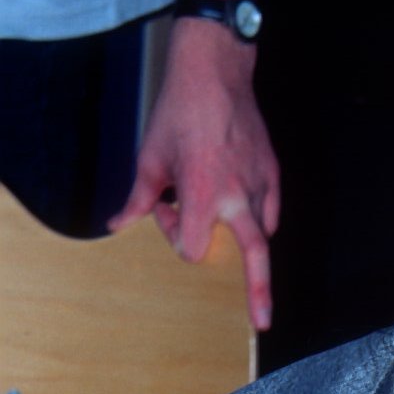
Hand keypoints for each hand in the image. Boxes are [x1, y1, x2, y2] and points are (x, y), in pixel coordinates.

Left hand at [108, 19, 279, 329]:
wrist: (215, 71)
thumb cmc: (179, 111)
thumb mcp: (150, 157)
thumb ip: (140, 198)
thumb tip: (119, 224)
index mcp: (204, 196)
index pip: (192, 247)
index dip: (174, 236)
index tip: (165, 210)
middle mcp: (237, 198)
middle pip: (255, 260)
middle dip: (258, 294)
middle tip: (261, 322)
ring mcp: (260, 187)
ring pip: (258, 233)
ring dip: (240, 235)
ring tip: (234, 232)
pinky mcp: (273, 174)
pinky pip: (270, 212)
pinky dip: (258, 217)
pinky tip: (243, 205)